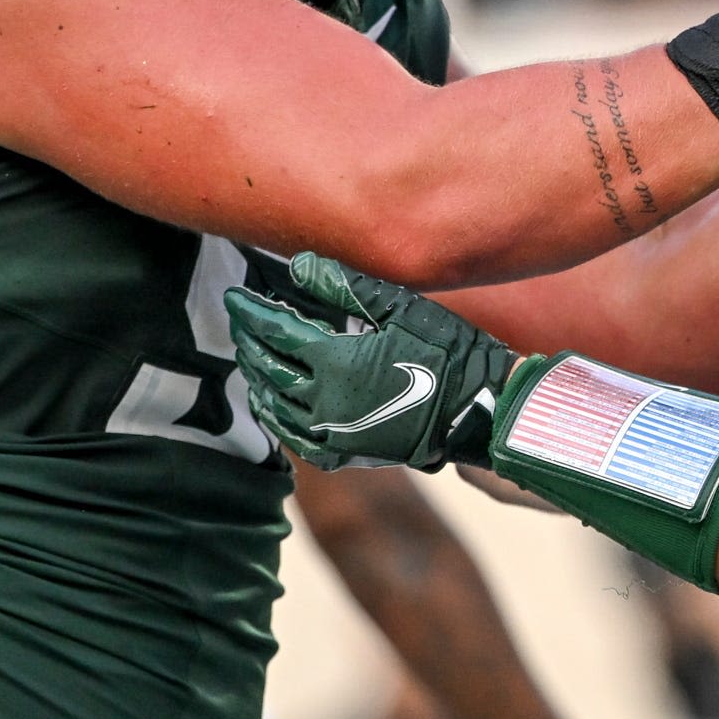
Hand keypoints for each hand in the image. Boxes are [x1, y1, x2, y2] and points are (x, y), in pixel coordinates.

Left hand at [225, 253, 522, 471]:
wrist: (482, 409)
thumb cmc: (448, 352)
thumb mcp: (401, 308)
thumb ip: (344, 287)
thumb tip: (297, 265)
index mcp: (337, 362)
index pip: (276, 332)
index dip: (251, 312)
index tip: (235, 297)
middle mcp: (327, 402)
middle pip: (269, 368)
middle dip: (249, 341)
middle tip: (239, 321)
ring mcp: (336, 433)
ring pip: (277, 406)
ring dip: (257, 378)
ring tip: (249, 357)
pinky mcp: (349, 453)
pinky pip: (297, 440)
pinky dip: (276, 420)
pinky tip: (272, 406)